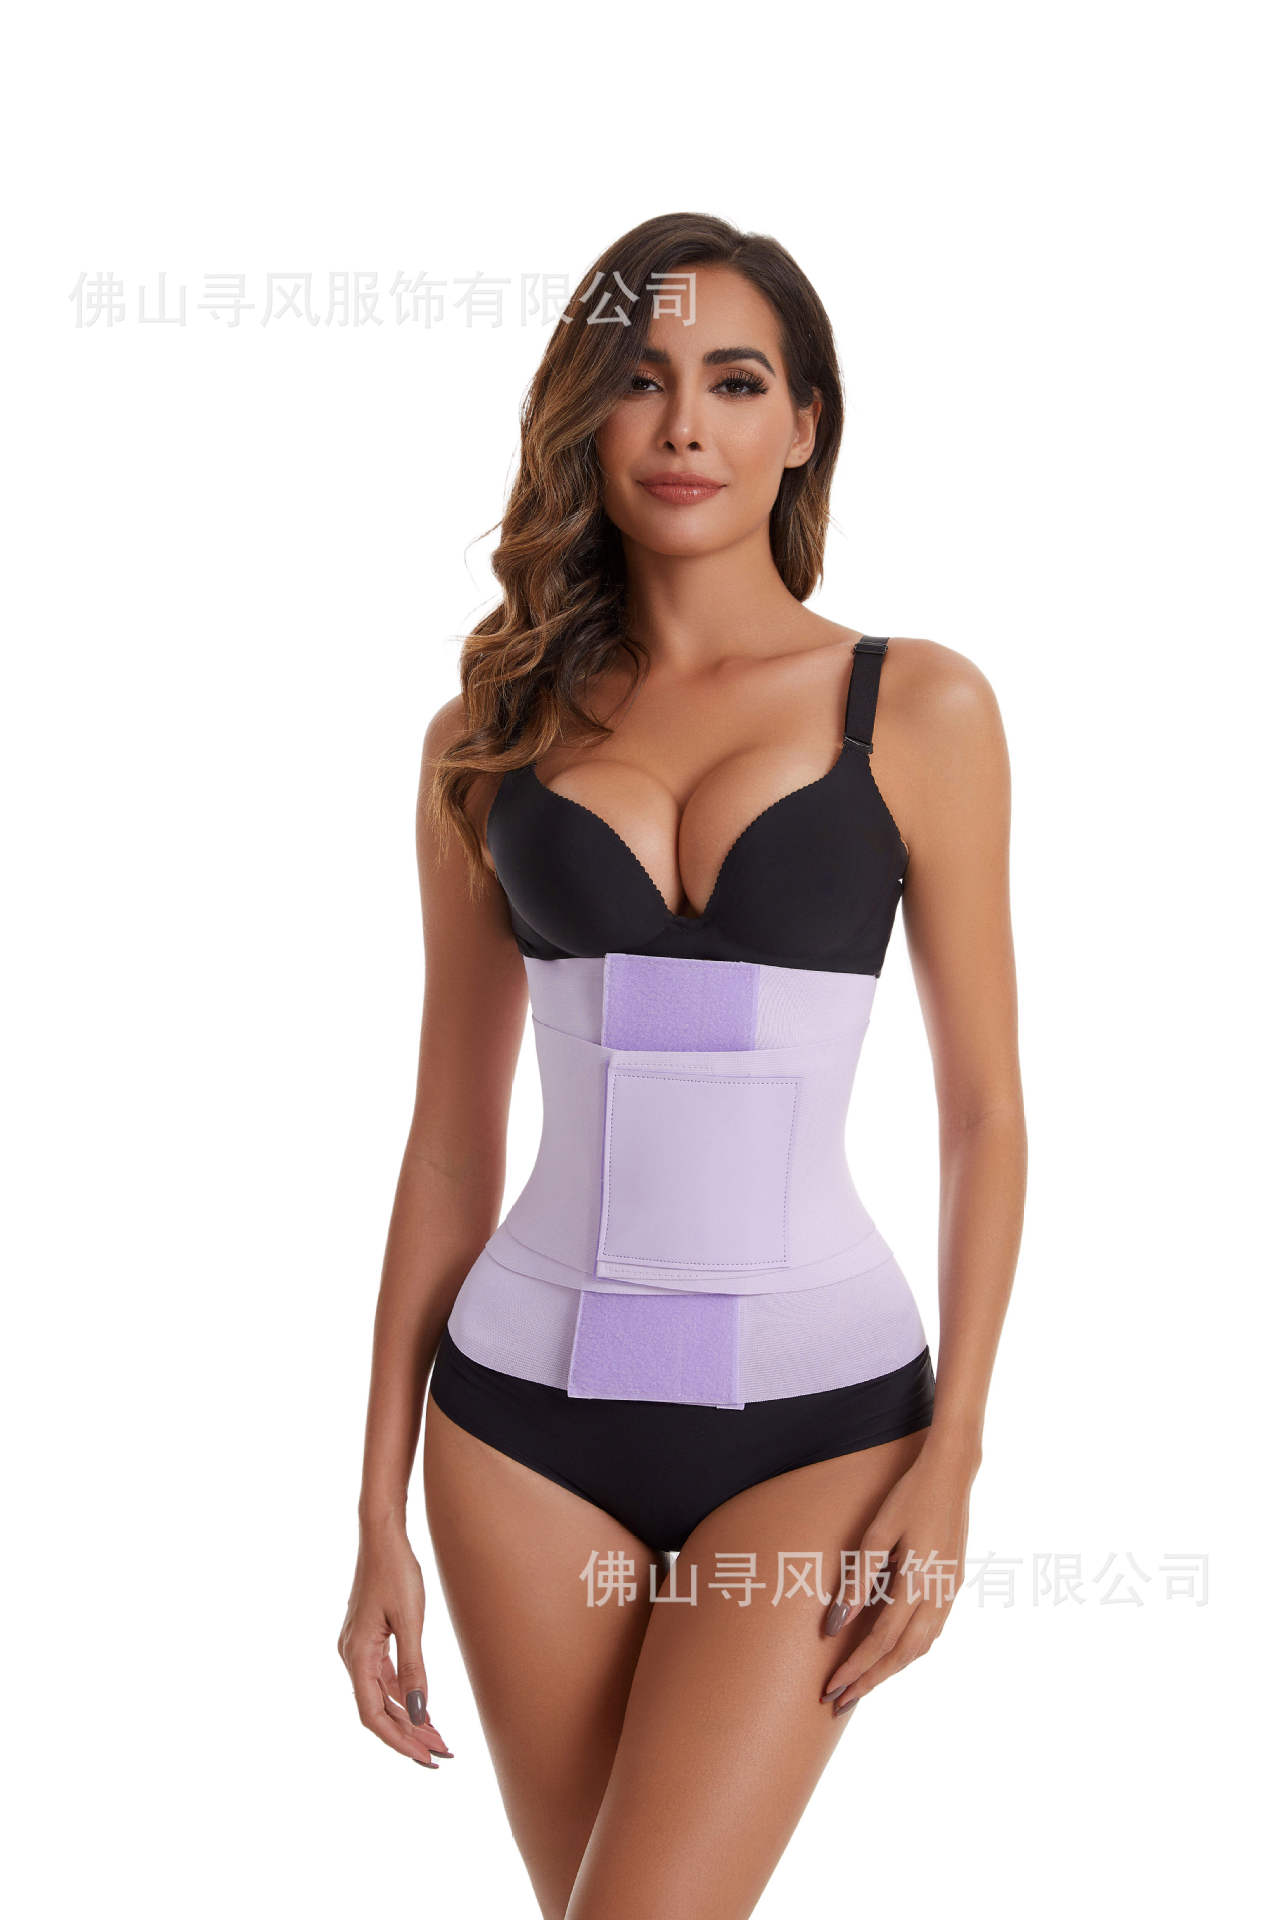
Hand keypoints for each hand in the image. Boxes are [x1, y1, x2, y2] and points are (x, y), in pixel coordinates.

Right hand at [337, 1520, 454, 1766]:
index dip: (398, 1741)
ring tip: (437, 1737)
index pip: (373, 1715)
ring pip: (380, 1696)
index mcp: (356, 1655)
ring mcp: (357, 1647)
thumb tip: (418, 1713)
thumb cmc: (397, 1571)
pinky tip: (421, 1706)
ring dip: (406, 1717)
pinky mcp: (366, 1638)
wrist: (382, 1534)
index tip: (425, 1759)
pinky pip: (381, 1678)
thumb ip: (413, 1669)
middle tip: (441, 1754)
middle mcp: (350, 1655)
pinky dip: (401, 1696)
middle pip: (376, 1710)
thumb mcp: (410, 1620)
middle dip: (408, 1735)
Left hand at [819, 1445, 974, 1714]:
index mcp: (918, 1582)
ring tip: (862, 1684)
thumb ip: (857, 1580)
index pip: (881, 1640)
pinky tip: (891, 1653)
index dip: (855, 1666)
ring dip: (891, 1670)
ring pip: (921, 1647)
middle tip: (839, 1701)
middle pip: (903, 1654)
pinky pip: (931, 1631)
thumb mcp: (877, 1532)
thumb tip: (833, 1626)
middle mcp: (939, 1594)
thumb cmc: (908, 1496)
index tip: (830, 1687)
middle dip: (871, 1680)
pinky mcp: (955, 1585)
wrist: (952, 1473)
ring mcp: (951, 1591)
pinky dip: (909, 1650)